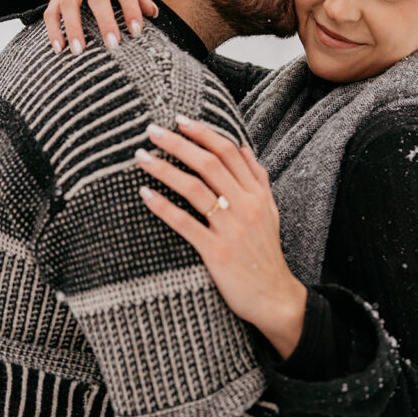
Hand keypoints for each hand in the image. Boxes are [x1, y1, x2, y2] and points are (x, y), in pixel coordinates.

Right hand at [43, 0, 157, 54]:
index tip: (136, 31)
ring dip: (73, 28)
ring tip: (79, 51)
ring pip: (68, 2)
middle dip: (104, 21)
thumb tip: (152, 13)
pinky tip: (58, 47)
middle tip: (112, 45)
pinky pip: (51, 8)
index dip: (130, 9)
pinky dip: (53, 29)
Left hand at [136, 117, 307, 359]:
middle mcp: (246, 206)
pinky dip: (163, 206)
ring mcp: (232, 229)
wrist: (275, 297)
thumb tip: (242, 146)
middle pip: (209, 163)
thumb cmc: (266, 253)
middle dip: (178, 143)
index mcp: (257, 193)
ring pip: (195, 188)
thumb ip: (257, 178)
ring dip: (166, 169)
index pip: (230, 151)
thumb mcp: (270, 210)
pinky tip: (145, 194)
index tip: (180, 119)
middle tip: (152, 130)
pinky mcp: (216, 252)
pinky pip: (185, 224)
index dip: (204, 132)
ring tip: (142, 157)